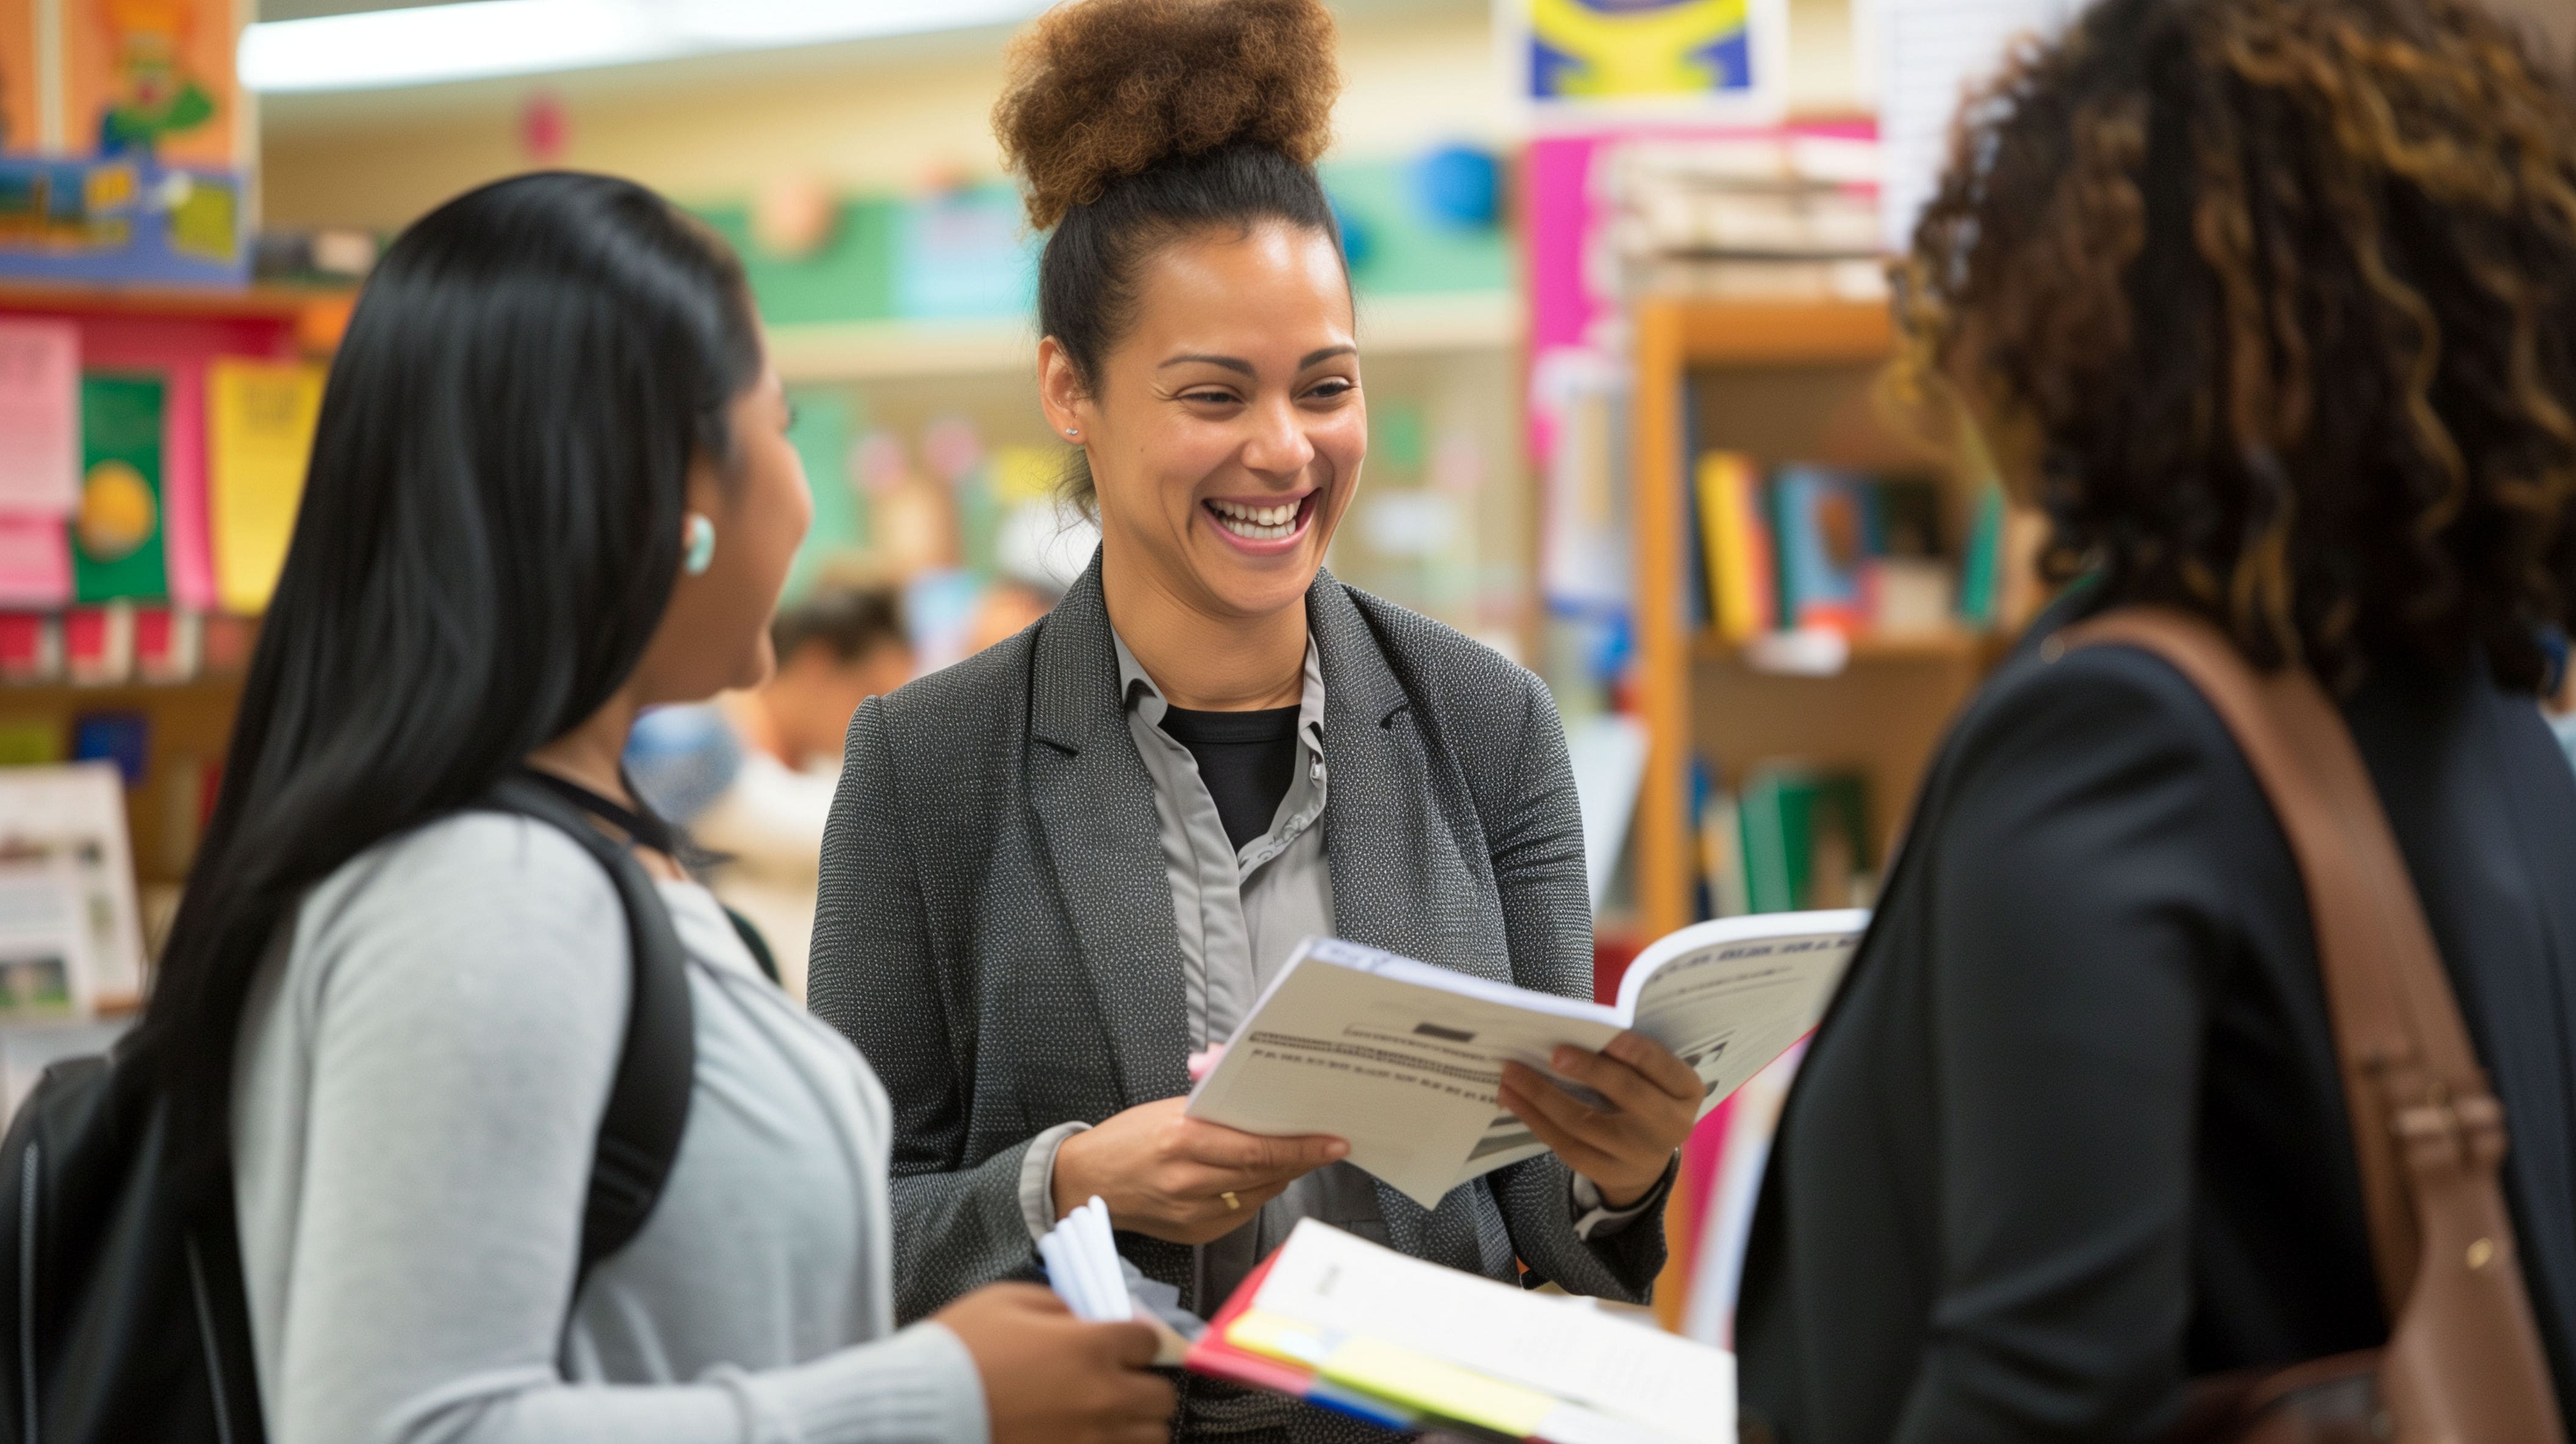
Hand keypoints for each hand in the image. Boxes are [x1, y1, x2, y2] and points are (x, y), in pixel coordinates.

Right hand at [932, 1283, 1174, 1443]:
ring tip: (1105, 1416)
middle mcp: (1102, 1397)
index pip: (1149, 1342)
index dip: (1136, 1340)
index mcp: (1091, 1347)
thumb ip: (1059, 1305)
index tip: (1121, 1343)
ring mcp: (1089, 1441)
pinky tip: (1086, 1436)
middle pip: (1161, 1397)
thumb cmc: (960, 1349)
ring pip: (1151, 1439)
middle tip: (1118, 1381)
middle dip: (1144, 1385)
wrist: (920, 1411)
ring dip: (1135, 1424)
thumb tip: (1084, 1319)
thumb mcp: (1008, 1300)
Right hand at [1051, 1096, 1346, 1244]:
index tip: (1332, 1142)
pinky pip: (1241, 1212)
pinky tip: (1258, 1178)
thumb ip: (1212, 1101)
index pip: (1256, 1147)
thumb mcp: (1168, 1109)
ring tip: (1294, 1157)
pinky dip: (1256, 1193)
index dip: (1300, 1147)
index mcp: (1181, 1139)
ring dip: (1281, 1175)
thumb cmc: (1128, 1138)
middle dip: (1300, 1159)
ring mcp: (1191, 1212)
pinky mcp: (1194, 1233)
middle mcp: (1187, 1180)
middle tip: (1326, 1146)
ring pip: (1257, 1194)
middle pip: (1262, 1172)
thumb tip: (1257, 1089)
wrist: (1087, 1182)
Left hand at [1498, 1031, 1698, 1206]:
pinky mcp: (1607, 1172)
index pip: (1663, 1066)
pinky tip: (1513, 1100)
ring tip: (1511, 1074)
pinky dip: (1536, 1120)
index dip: (1636, 1051)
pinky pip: (1566, 1145)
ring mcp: (1639, 1155)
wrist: (1649, 1154)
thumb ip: (1629, 1055)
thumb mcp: (1654, 1074)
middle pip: (1626, 1093)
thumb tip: (1574, 1029)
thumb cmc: (1646, 1093)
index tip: (1606, 1035)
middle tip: (1552, 1052)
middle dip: (1588, 1070)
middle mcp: (1670, 1125)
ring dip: (1542, 1096)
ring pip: (1585, 1122)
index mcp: (1686, 1091)